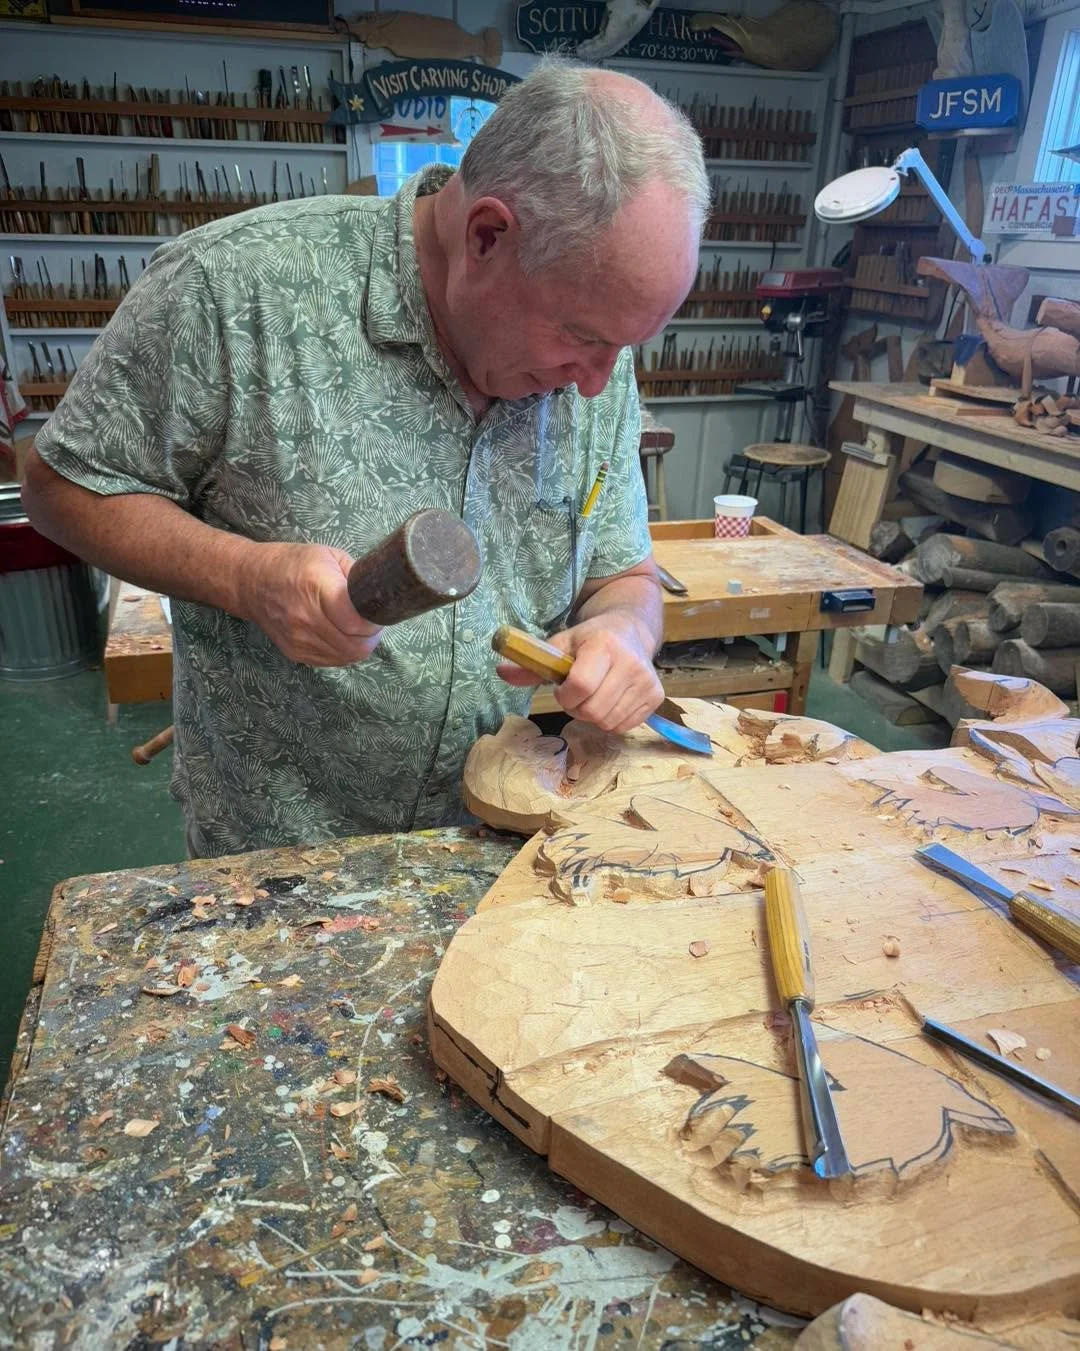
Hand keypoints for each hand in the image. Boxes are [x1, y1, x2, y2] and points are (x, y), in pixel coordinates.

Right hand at [238, 542, 382, 666]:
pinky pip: (331, 662)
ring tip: (359, 631)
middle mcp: (305, 617)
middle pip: (355, 645)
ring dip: (359, 646)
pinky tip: (343, 638)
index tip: (379, 612)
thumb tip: (378, 596)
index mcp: (316, 587)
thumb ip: (356, 576)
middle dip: (371, 637)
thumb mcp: (328, 555)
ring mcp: (298, 639)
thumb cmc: (292, 563)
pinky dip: (343, 653)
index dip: (375, 621)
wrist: (251, 582)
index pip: (357, 622)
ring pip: (345, 657)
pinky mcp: (295, 653)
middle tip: (373, 624)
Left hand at [498, 614, 663, 734]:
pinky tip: (610, 700)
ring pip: (608, 722)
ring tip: (594, 695)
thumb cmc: (589, 639)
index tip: (563, 688)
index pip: (580, 686)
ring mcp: (646, 681)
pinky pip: (624, 726)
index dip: (565, 695)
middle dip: (577, 708)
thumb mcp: (560, 645)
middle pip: (593, 710)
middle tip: (577, 694)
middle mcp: (631, 663)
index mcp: (604, 645)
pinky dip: (611, 720)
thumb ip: (532, 663)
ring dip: (593, 715)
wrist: (631, 630)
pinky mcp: (656, 696)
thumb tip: (501, 672)